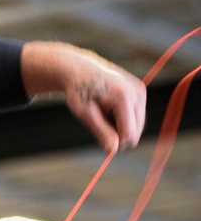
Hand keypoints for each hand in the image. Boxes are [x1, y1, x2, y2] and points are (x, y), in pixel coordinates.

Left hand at [21, 41, 145, 153]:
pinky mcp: (141, 92)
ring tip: (104, 112)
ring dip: (120, 126)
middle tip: (99, 120)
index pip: (128, 134)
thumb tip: (113, 151)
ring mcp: (141, 91)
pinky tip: (110, 108)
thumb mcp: (86, 114)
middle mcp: (137, 93)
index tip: (98, 134)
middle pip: (135, 132)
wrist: (80, 70)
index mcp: (124, 97)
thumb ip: (101, 132)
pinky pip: (136, 118)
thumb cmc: (79, 91)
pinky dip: (123, 119)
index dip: (113, 142)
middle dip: (117, 134)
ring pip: (137, 127)